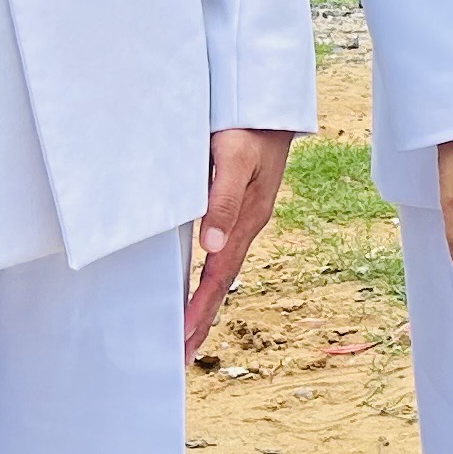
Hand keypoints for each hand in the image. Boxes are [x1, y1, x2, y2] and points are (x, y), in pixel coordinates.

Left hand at [185, 127, 296, 354]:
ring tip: (191, 329)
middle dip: (204, 318)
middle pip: (223, 281)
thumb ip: (223, 201)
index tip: (183, 338)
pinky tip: (202, 279)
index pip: (218, 276)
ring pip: (222, 268)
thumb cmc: (249, 125)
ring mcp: (245, 216)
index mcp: (248, 220)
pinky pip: (222, 250)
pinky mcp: (238, 204)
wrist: (269, 100)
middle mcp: (247, 224)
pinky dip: (210, 274)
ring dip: (206, 301)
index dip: (200, 309)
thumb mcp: (235, 159)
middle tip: (184, 353)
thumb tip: (209, 247)